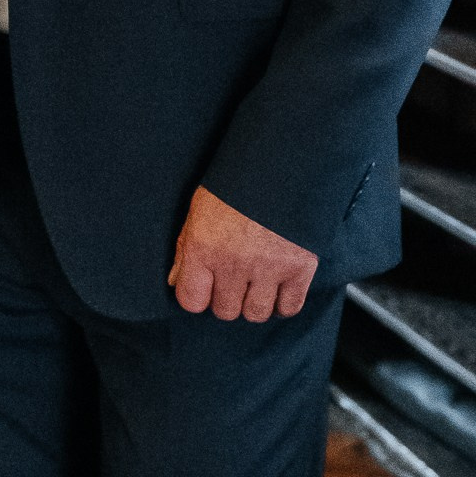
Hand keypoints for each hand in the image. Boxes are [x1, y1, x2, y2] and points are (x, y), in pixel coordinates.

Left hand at [170, 187, 318, 322]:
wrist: (284, 162)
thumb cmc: (237, 184)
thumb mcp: (200, 209)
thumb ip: (186, 248)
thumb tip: (175, 281)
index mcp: (204, 247)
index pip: (191, 301)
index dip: (198, 296)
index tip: (206, 287)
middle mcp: (234, 263)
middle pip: (225, 311)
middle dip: (227, 299)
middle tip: (235, 281)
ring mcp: (268, 267)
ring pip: (255, 313)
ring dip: (254, 303)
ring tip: (256, 284)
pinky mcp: (300, 268)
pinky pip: (288, 307)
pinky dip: (283, 304)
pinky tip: (278, 289)